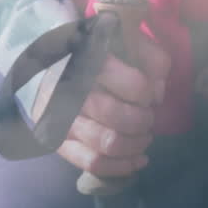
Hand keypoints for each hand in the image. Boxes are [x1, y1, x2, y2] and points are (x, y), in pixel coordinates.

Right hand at [49, 36, 169, 177]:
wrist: (50, 60)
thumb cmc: (99, 50)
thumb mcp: (129, 41)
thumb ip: (152, 60)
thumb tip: (157, 95)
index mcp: (88, 60)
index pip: (134, 86)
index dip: (148, 94)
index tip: (148, 93)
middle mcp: (70, 91)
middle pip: (119, 118)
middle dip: (143, 121)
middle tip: (148, 117)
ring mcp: (60, 119)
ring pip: (107, 144)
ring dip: (135, 145)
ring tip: (145, 136)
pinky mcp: (56, 140)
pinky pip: (91, 163)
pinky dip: (120, 167)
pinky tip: (138, 161)